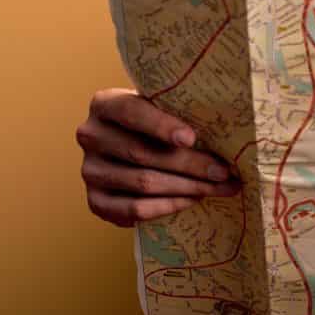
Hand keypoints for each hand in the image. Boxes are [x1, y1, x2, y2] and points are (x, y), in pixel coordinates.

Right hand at [76, 87, 239, 226]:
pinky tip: (192, 200)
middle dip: (190, 164)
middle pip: (142, 153)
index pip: (131, 112)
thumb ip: (178, 112)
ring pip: (142, 183)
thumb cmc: (156, 122)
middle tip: (223, 172)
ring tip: (218, 188)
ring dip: (186, 188)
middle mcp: (91, 136)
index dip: (161, 126)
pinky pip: (133, 209)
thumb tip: (221, 134)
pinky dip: (166, 206)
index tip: (192, 138)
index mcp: (104, 104)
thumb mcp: (161, 106)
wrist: (131, 146)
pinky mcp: (96, 201)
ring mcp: (90, 171)